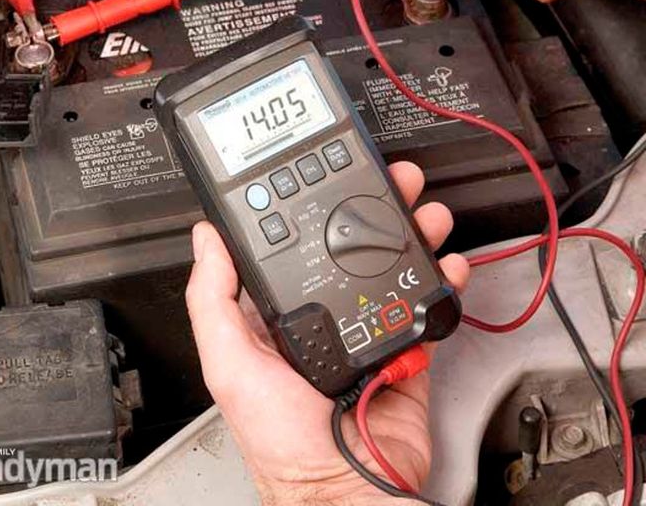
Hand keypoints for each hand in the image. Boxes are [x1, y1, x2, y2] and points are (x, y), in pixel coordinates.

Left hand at [186, 162, 467, 505]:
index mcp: (279, 315)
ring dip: (412, 236)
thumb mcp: (230, 364)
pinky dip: (441, 281)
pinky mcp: (403, 350)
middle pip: (350, 249)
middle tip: (393, 183)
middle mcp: (323, 316)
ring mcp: (365, 331)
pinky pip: (425, 307)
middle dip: (374, 212)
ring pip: (391, 269)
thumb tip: (205, 242)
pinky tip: (448, 263)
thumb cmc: (282, 440)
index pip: (294, 246)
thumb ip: (214, 301)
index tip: (327, 178)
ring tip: (426, 214)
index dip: (311, 209)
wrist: (348, 489)